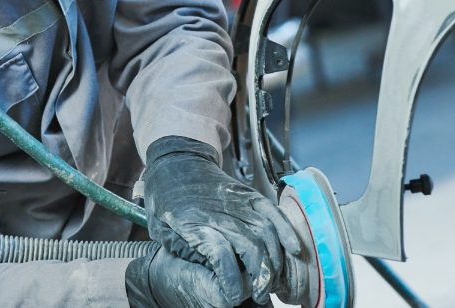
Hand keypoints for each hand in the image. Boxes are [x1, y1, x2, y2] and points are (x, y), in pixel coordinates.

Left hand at [142, 136, 302, 304]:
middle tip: (261, 294)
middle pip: (249, 245)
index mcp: (191, 221)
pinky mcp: (248, 193)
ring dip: (274, 259)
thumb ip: (182, 250)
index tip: (234, 297)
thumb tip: (208, 273)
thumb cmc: (164, 198)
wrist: (176, 160)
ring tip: (273, 281)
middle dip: (260, 275)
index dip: (230, 278)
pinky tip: (294, 249)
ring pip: (265, 231)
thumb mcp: (160, 229)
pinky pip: (273, 212)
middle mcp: (218, 210)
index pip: (218, 253)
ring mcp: (236, 200)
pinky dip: (286, 230)